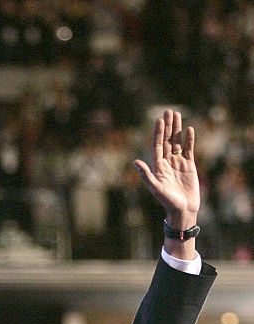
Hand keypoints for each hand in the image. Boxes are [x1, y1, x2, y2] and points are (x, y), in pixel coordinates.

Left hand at [133, 109, 198, 229]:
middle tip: (168, 111)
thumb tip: (135, 162)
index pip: (157, 146)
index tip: (159, 120)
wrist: (182, 210)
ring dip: (177, 129)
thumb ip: (146, 174)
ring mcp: (178, 163)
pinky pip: (189, 150)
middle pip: (167, 141)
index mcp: (158, 167)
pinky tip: (190, 129)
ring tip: (177, 115)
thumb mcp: (155, 188)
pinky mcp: (189, 166)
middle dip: (168, 126)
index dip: (158, 133)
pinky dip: (189, 140)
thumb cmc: (167, 201)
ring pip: (177, 142)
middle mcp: (167, 163)